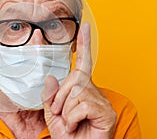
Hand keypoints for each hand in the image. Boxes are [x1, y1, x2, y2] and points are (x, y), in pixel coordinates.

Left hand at [41, 23, 115, 138]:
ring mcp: (101, 101)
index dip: (84, 44)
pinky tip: (76, 125)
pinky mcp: (106, 112)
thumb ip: (50, 95)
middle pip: (74, 78)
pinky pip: (81, 104)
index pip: (83, 62)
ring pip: (76, 91)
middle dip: (61, 96)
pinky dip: (71, 117)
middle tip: (60, 113)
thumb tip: (52, 77)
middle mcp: (94, 91)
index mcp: (81, 88)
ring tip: (69, 122)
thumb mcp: (52, 113)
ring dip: (65, 109)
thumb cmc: (67, 133)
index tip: (84, 27)